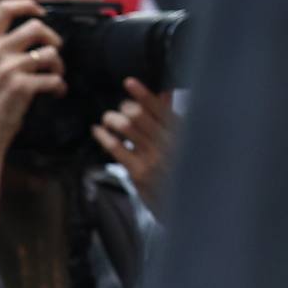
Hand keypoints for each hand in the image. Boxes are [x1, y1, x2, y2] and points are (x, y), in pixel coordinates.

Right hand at [0, 0, 66, 154]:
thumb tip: (28, 27)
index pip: (3, 9)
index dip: (27, 5)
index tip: (40, 12)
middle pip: (36, 27)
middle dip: (52, 39)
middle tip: (54, 52)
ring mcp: (6, 69)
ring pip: (50, 53)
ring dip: (59, 65)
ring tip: (54, 76)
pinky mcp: (21, 86)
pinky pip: (54, 78)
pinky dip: (59, 86)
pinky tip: (55, 92)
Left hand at [94, 80, 175, 204]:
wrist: (188, 205)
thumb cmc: (185, 170)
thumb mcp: (186, 141)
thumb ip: (172, 118)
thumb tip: (163, 94)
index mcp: (182, 133)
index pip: (160, 108)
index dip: (143, 94)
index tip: (129, 82)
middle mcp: (169, 144)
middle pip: (139, 115)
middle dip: (125, 108)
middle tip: (121, 109)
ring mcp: (153, 158)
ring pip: (126, 128)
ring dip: (112, 119)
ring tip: (109, 119)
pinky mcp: (139, 173)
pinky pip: (116, 148)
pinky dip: (104, 136)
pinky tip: (98, 131)